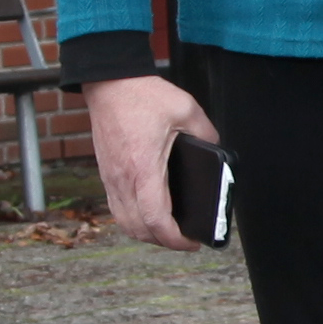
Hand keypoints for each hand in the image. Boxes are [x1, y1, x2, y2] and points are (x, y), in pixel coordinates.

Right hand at [85, 71, 214, 251]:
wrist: (109, 81)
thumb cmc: (143, 94)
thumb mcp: (186, 109)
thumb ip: (207, 134)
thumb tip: (217, 153)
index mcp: (144, 167)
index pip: (156, 219)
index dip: (175, 239)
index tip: (193, 242)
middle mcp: (123, 178)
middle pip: (139, 229)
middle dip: (163, 242)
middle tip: (186, 239)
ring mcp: (111, 178)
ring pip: (125, 222)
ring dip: (146, 233)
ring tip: (168, 230)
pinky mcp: (105, 173)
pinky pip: (117, 209)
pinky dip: (133, 220)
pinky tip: (149, 213)